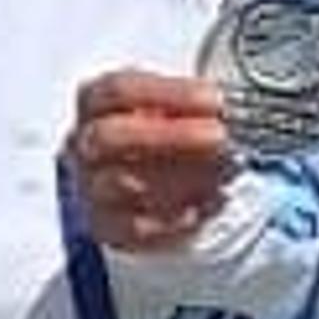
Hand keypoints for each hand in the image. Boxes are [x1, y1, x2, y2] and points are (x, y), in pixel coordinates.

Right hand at [64, 71, 238, 254]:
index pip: (120, 90)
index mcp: (97, 102)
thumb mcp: (172, 108)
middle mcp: (85, 144)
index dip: (169, 94)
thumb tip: (233, 110)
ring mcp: (90, 186)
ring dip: (182, 178)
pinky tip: (210, 203)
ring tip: (223, 173)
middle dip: (172, 136)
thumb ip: (192, 106)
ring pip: (124, 184)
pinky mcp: (104, 227)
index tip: (213, 100)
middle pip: (112, 136)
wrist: (143, 181)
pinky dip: (178, 218)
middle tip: (220, 137)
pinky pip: (137, 228)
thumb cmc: (159, 135)